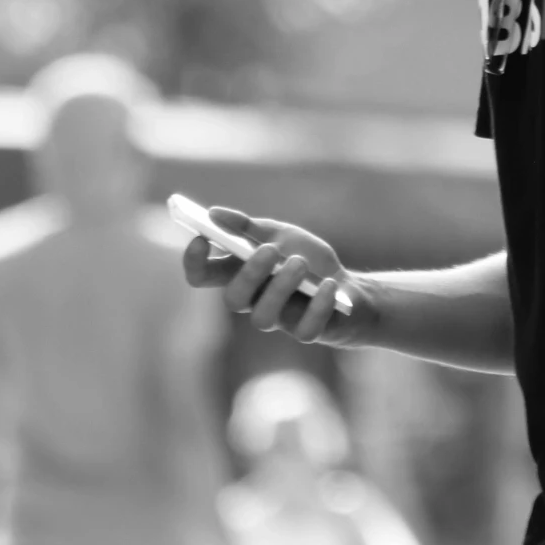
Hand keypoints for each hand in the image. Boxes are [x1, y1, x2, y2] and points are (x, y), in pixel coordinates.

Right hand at [181, 206, 360, 345]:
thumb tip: (214, 212)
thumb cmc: (307, 259)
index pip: (202, 276)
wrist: (350, 287)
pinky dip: (317, 305)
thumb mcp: (281, 234)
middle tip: (270, 249)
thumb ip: (248, 226)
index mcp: (240, 275)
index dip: (194, 262)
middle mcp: (253, 301)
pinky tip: (328, 284)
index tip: (201, 238)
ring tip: (300, 262)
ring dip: (281, 287)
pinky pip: (305, 329)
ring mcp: (279, 320)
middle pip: (232, 299)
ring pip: (263, 318)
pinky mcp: (307, 332)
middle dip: (249, 273)